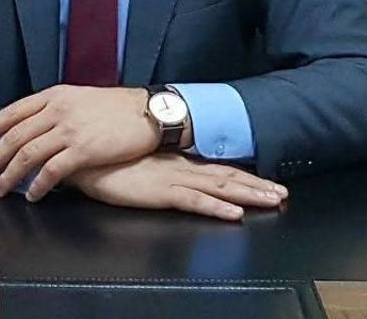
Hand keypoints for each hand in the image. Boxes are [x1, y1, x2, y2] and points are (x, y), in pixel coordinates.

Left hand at [0, 85, 159, 199]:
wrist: (149, 112)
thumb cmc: (117, 108)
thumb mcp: (81, 98)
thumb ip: (56, 109)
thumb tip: (35, 128)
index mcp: (55, 95)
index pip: (13, 111)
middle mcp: (57, 110)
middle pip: (15, 136)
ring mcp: (70, 130)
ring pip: (27, 155)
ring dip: (9, 175)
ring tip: (0, 189)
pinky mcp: (84, 150)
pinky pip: (52, 171)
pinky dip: (38, 185)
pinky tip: (33, 195)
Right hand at [68, 154, 288, 220]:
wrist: (83, 152)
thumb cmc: (104, 158)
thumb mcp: (136, 163)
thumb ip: (153, 168)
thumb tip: (164, 171)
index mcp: (176, 162)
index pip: (218, 169)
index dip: (245, 176)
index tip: (267, 181)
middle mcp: (180, 169)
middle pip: (227, 177)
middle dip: (257, 185)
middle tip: (283, 193)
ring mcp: (172, 180)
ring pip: (219, 188)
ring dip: (248, 194)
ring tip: (273, 200)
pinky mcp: (159, 192)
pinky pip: (194, 202)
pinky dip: (216, 208)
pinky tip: (234, 215)